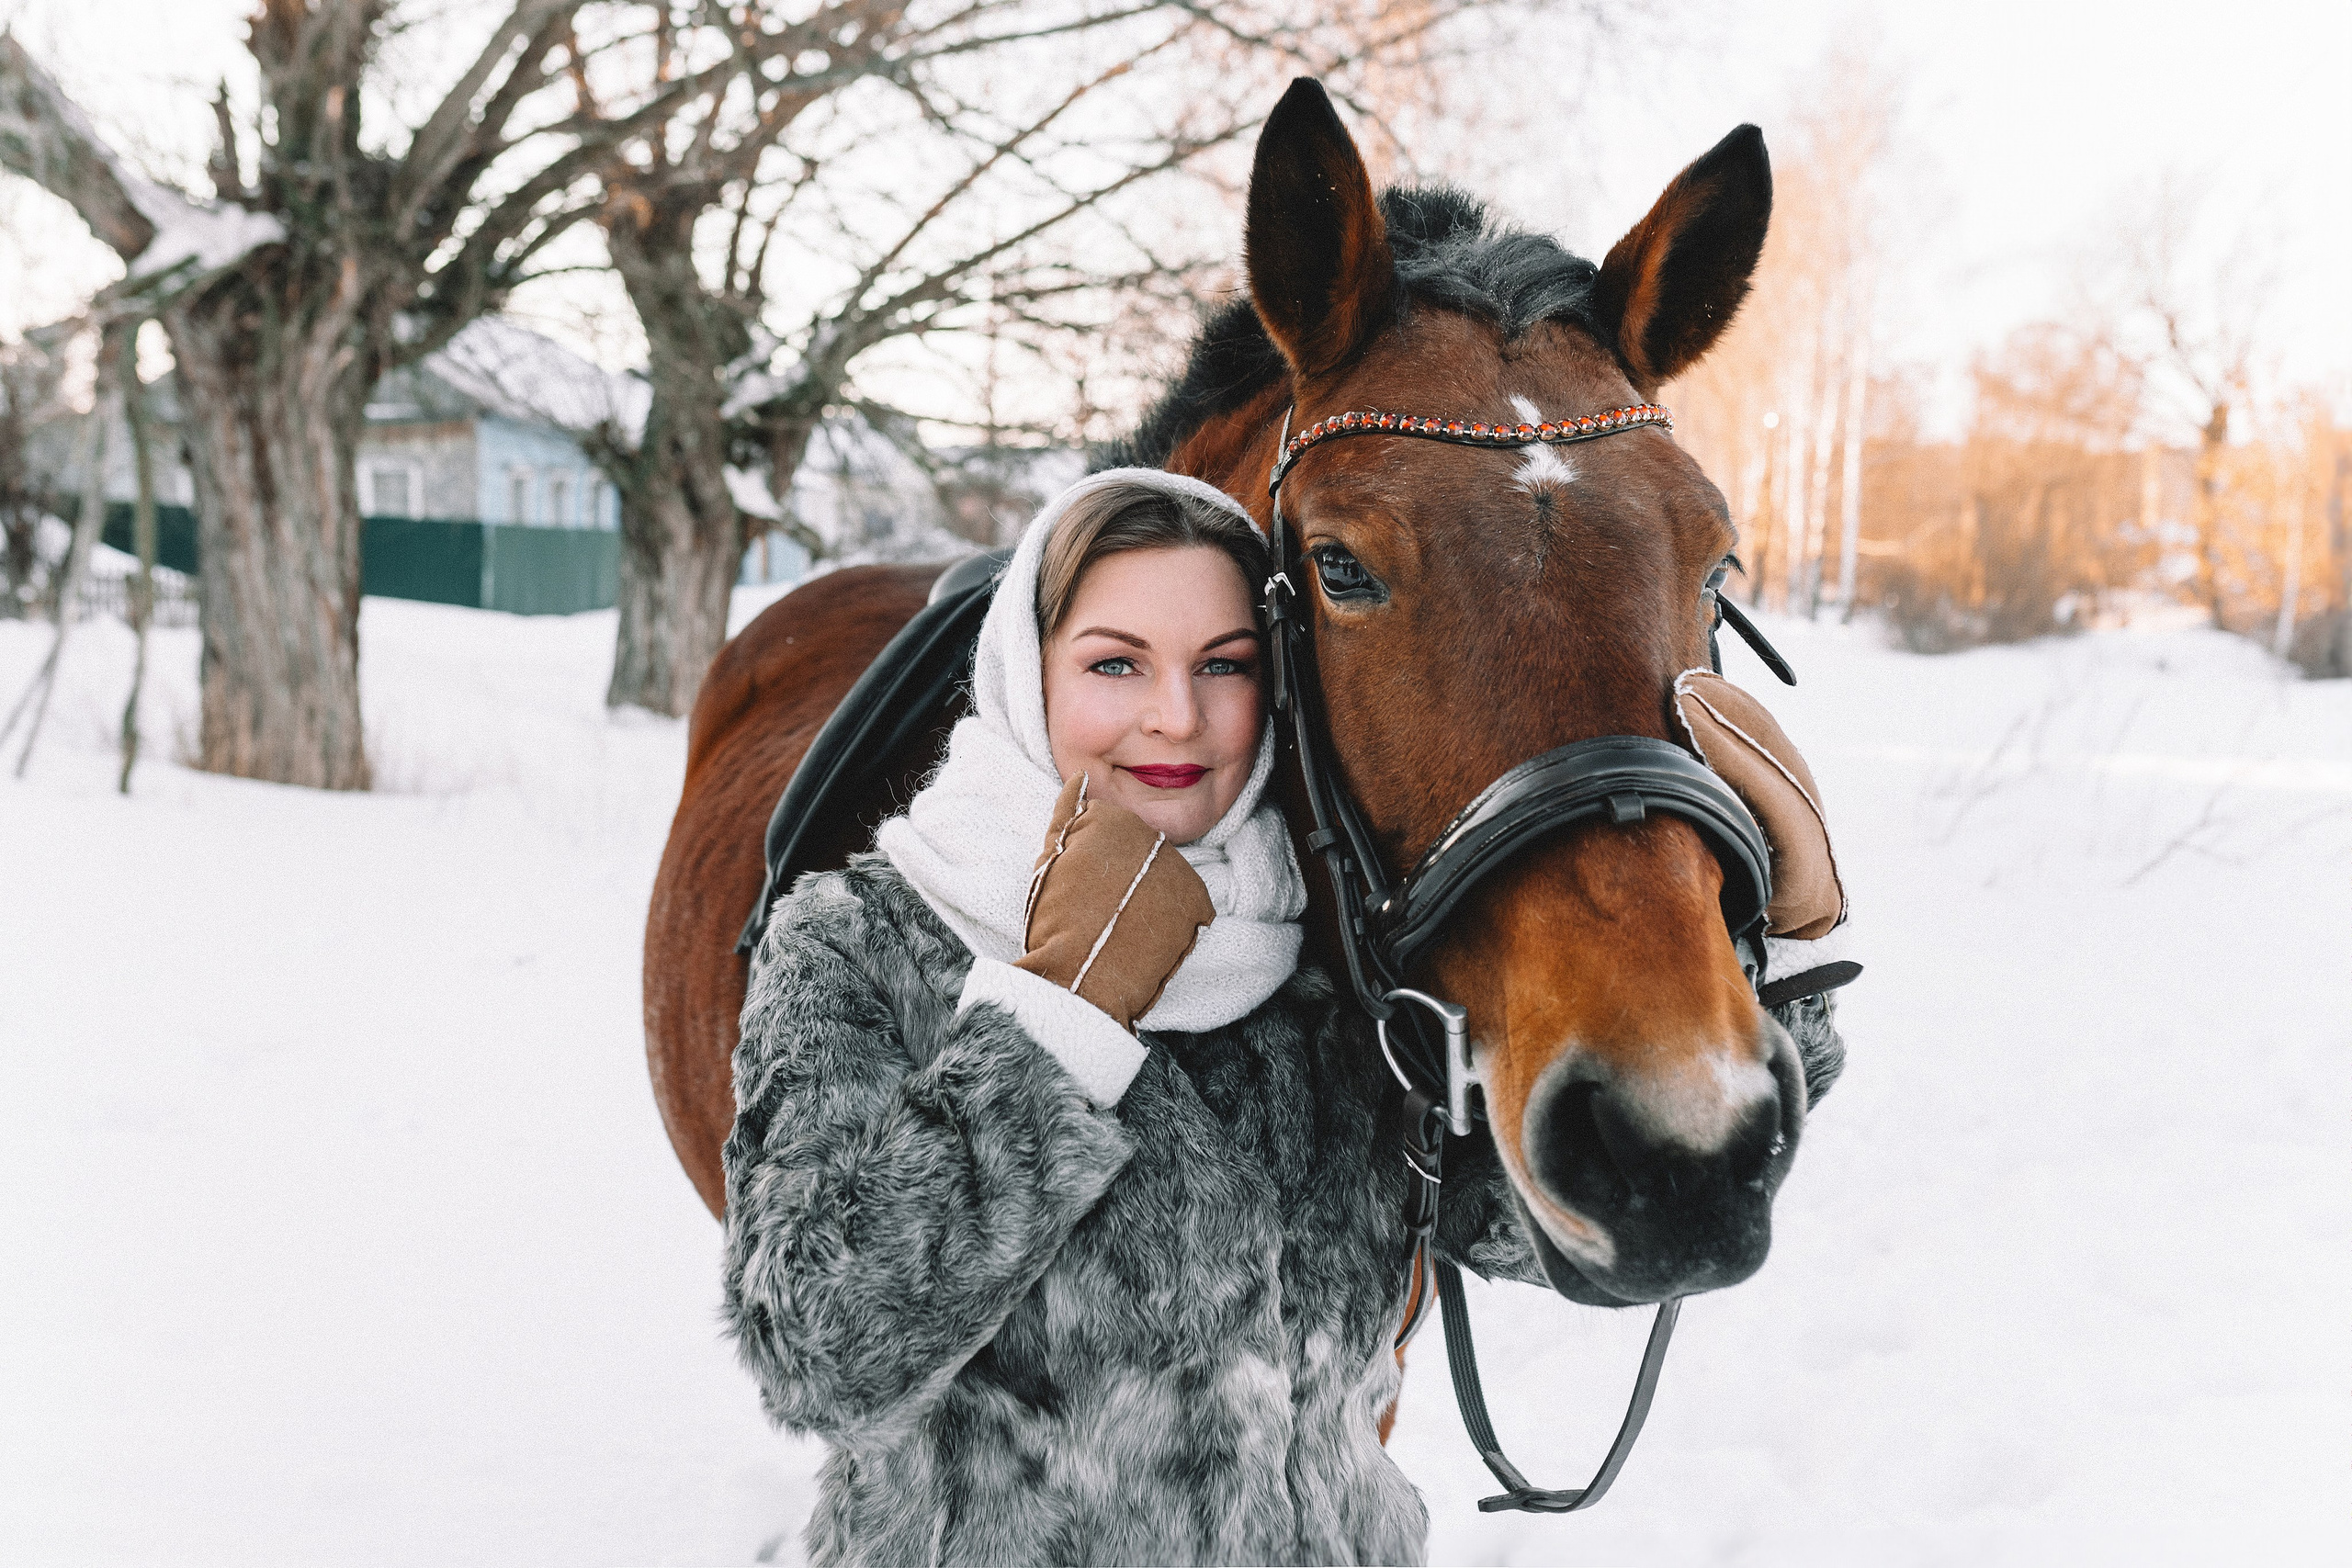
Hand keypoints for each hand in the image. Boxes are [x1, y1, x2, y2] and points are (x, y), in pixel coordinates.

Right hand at [1015, 773, 1213, 1030]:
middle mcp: (1153, 836)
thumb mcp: (1049, 860)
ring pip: (1164, 881)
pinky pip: (1189, 909)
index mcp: (1116, 820)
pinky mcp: (1198, 903)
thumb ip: (1065, 813)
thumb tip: (1079, 778)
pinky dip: (1172, 924)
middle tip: (1103, 912)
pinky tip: (1147, 938)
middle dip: (1127, 881)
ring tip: (1123, 928)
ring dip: (1150, 901)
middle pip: (1142, 856)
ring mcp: (1179, 869)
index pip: (1115, 836)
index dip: (1098, 869)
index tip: (1086, 892)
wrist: (1080, 976)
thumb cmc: (1055, 921)